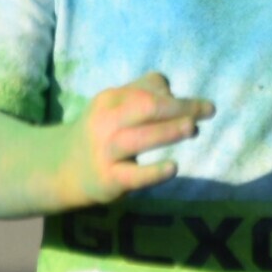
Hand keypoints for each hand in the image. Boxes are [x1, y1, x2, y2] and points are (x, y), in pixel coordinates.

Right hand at [65, 72, 212, 205]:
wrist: (65, 168)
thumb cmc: (102, 132)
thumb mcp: (114, 106)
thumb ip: (143, 91)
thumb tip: (173, 91)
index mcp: (108, 100)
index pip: (146, 91)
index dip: (175, 96)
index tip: (201, 106)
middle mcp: (105, 123)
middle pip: (144, 107)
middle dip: (178, 107)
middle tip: (207, 112)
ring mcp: (106, 152)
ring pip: (138, 139)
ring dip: (168, 131)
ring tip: (192, 128)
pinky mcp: (109, 180)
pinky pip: (133, 176)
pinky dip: (154, 172)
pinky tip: (173, 167)